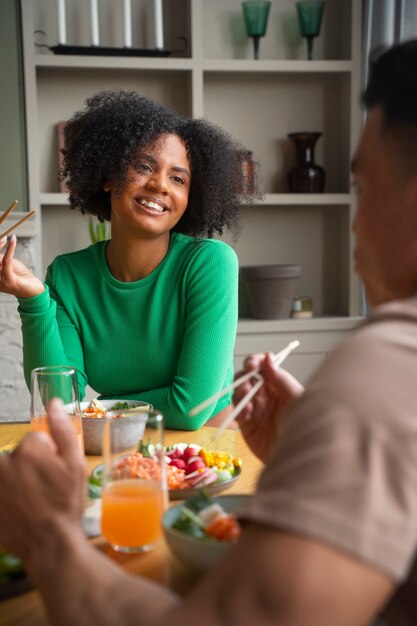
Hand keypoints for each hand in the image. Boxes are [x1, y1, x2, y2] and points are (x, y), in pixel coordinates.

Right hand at [0, 235, 44, 297]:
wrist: (34, 291)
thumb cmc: (20, 277)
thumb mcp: (8, 265)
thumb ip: (0, 258)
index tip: (2, 239)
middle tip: (4, 239)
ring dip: (6, 249)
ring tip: (11, 241)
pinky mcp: (8, 281)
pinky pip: (6, 261)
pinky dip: (10, 250)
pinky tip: (12, 241)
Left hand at [0, 399, 85, 563]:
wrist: (49, 544)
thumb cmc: (66, 504)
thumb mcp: (76, 465)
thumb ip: (63, 431)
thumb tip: (53, 403)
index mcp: (28, 450)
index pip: (35, 441)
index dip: (48, 456)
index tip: (54, 473)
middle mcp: (3, 463)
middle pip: (17, 456)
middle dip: (28, 468)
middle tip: (42, 489)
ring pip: (6, 473)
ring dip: (15, 482)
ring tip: (30, 501)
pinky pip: (1, 491)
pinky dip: (7, 497)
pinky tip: (18, 509)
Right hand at [233, 353, 303, 461]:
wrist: (300, 455)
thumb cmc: (306, 426)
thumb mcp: (296, 398)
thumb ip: (281, 378)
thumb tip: (268, 357)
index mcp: (279, 385)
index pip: (263, 367)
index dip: (254, 362)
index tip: (251, 364)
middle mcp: (266, 395)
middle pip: (247, 377)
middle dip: (244, 376)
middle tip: (247, 384)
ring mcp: (256, 409)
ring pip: (239, 392)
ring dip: (239, 391)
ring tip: (246, 398)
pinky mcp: (247, 425)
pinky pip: (237, 412)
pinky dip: (238, 409)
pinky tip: (247, 414)